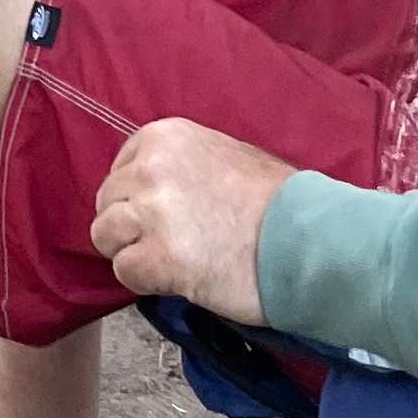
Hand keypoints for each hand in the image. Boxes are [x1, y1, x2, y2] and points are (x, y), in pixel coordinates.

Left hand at [90, 120, 292, 321]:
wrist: (311, 240)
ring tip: (175, 260)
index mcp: (164, 136)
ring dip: (135, 253)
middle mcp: (151, 168)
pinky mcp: (160, 257)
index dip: (138, 198)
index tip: (167, 215)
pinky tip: (179, 278)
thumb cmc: (277, 202)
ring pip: (106, 236)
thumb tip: (148, 186)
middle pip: (108, 203)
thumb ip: (179, 164)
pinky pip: (125, 271)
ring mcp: (153, 212)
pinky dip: (146, 281)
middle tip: (173, 242)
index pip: (120, 170)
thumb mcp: (224, 156)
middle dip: (133, 226)